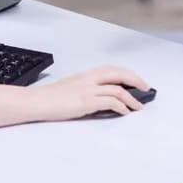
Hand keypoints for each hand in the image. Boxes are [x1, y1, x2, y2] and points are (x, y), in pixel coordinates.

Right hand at [33, 66, 149, 120]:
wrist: (35, 102)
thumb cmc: (48, 98)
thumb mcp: (69, 88)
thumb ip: (84, 89)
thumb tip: (98, 99)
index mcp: (85, 75)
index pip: (111, 69)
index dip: (127, 74)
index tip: (136, 80)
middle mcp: (88, 79)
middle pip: (118, 74)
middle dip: (135, 80)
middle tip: (146, 89)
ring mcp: (87, 90)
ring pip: (118, 89)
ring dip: (132, 98)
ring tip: (139, 106)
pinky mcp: (86, 102)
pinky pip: (110, 102)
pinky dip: (121, 107)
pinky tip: (125, 112)